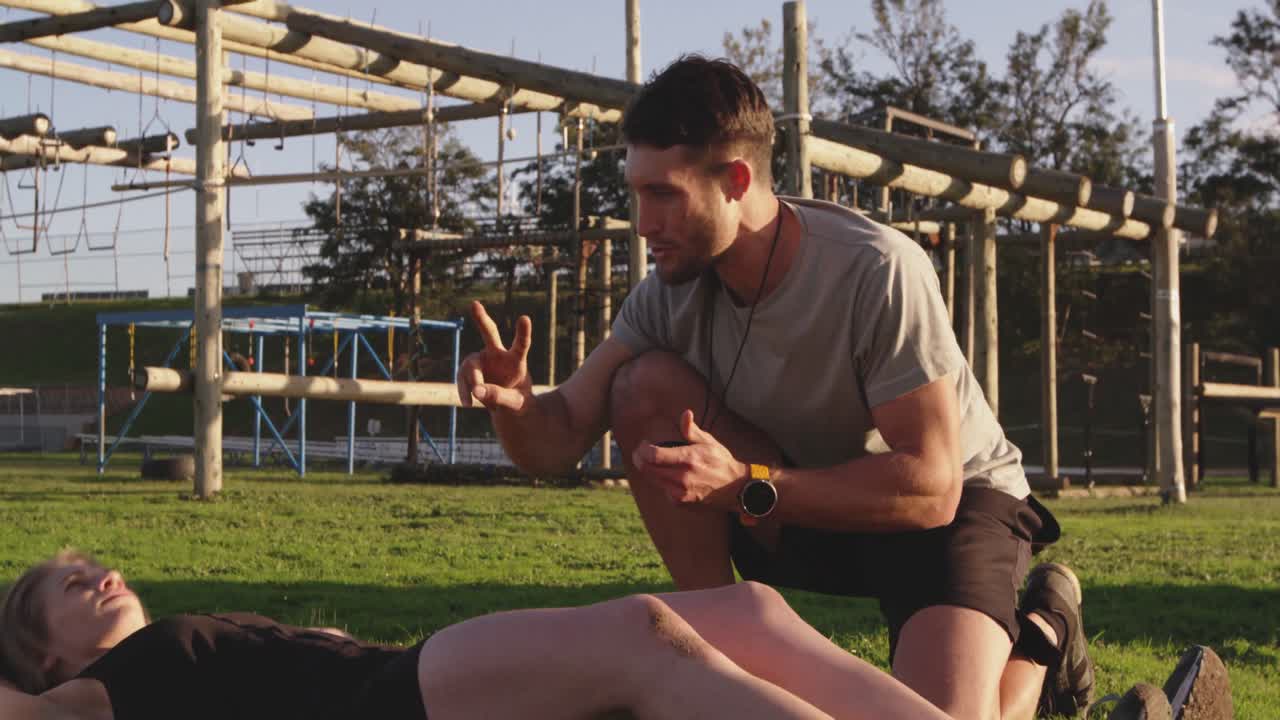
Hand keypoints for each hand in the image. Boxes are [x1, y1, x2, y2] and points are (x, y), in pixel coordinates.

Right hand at [456, 301, 534, 413]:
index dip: (523, 332)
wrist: (508, 406)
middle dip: (481, 319)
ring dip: (471, 381)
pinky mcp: (471, 368)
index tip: (525, 318)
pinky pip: (462, 376)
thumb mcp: (515, 403)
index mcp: (516, 361)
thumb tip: (476, 391)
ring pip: (470, 364)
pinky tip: (468, 403)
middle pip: (489, 333)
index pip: (521, 345)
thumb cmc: (518, 402)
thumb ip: (499, 396)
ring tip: (473, 400)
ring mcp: (483, 359)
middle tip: (475, 304)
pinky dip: (464, 390)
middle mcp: (498, 354)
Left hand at [632, 409, 747, 509]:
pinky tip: (668, 475)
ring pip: (652, 480)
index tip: (644, 444)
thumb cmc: (721, 462)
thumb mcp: (709, 442)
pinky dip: (660, 480)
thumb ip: (691, 430)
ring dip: (648, 469)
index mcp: (688, 459)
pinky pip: (662, 489)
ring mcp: (680, 493)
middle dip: (639, 458)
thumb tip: (685, 413)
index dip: (643, 449)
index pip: (654, 455)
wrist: (735, 489)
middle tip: (641, 452)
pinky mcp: (680, 503)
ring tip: (653, 461)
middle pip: (647, 469)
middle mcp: (682, 478)